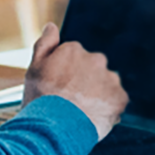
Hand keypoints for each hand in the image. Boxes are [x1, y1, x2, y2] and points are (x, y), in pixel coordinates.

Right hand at [21, 22, 126, 139]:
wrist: (54, 128)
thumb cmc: (41, 99)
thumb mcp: (34, 67)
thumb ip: (45, 44)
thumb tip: (51, 26)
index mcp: (74, 50)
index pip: (75, 58)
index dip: (67, 75)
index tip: (60, 88)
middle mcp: (96, 60)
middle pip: (93, 70)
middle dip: (86, 82)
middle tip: (71, 102)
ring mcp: (110, 79)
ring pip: (106, 85)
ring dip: (99, 95)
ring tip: (81, 112)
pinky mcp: (120, 98)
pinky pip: (117, 102)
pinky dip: (108, 109)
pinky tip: (92, 118)